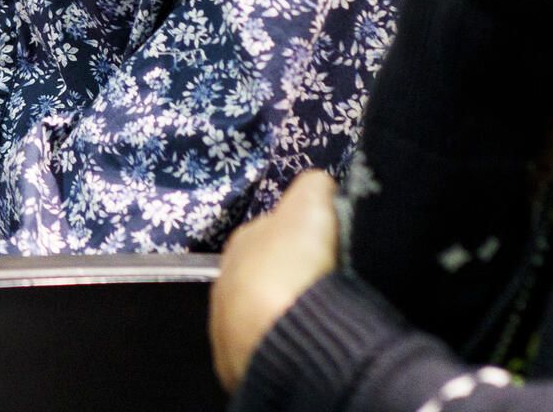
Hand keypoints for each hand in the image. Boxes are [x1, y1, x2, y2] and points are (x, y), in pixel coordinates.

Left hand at [209, 170, 341, 390]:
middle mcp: (225, 280)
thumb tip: (319, 187)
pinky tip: (298, 343)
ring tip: (312, 319)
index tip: (326, 251)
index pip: (273, 233)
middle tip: (322, 287)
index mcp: (243, 241)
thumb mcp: (312, 202)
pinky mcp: (233, 365)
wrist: (282, 332)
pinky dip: (278, 344)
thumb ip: (313, 187)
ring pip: (257, 314)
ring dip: (280, 314)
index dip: (302, 239)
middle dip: (287, 278)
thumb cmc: (296, 263)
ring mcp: (225, 326)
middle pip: (263, 274)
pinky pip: (259, 349)